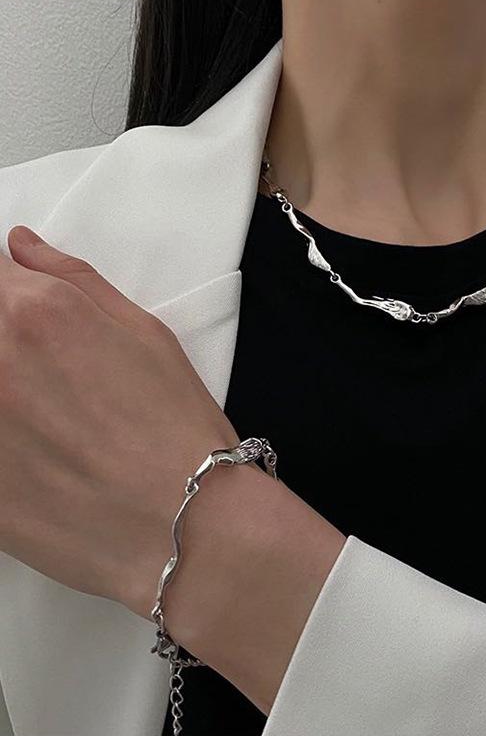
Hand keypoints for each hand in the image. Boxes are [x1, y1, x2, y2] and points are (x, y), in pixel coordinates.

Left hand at [0, 225, 346, 712]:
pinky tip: (38, 457)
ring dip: (10, 396)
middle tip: (49, 385)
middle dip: (6, 347)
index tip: (26, 323)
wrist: (182, 523)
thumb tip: (21, 247)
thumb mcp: (148, 335)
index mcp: (36, 313)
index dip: (12, 299)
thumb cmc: (177, 427)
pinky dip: (5, 441)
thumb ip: (74, 281)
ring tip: (49, 421)